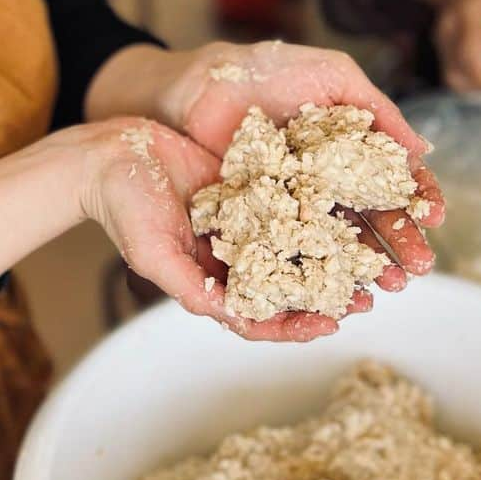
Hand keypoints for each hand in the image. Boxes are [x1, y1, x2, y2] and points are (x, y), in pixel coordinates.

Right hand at [82, 117, 350, 343]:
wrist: (113, 154)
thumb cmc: (124, 209)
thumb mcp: (153, 255)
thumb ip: (191, 287)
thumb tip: (229, 316)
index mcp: (210, 281)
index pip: (259, 316)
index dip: (295, 325)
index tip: (330, 323)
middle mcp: (231, 256)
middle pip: (287, 285)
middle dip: (326, 294)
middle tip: (368, 297)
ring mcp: (242, 221)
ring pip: (294, 245)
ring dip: (329, 254)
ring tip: (367, 258)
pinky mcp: (247, 186)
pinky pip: (286, 201)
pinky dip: (314, 208)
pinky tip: (343, 205)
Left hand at [152, 41, 441, 285]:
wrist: (199, 84)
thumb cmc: (265, 70)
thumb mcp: (332, 75)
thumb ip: (377, 109)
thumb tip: (423, 150)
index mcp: (348, 148)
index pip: (391, 178)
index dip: (416, 196)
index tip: (434, 215)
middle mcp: (326, 180)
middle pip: (371, 217)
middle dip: (399, 242)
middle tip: (419, 266)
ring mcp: (294, 202)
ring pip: (338, 239)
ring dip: (367, 264)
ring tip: (389, 285)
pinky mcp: (262, 219)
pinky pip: (293, 248)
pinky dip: (316, 268)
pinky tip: (337, 285)